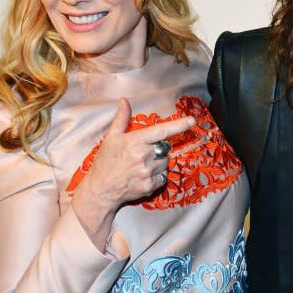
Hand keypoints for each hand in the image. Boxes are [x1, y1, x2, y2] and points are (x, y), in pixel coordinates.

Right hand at [71, 98, 194, 249]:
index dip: (178, 125)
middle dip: (158, 148)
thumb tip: (124, 101)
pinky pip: (163, 176)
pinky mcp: (150, 186)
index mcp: (135, 141)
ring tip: (140, 166)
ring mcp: (147, 172)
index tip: (192, 121)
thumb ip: (121, 118)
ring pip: (166, 162)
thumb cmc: (105, 162)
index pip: (161, 130)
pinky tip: (143, 176)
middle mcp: (143, 156)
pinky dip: (157, 176)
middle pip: (165, 147)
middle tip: (142, 153)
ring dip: (158, 162)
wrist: (100, 191)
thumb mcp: (111, 138)